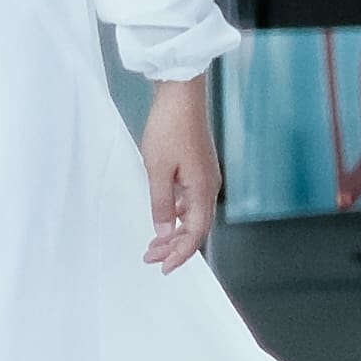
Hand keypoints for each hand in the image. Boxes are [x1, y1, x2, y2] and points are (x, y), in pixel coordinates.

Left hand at [143, 78, 221, 269]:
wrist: (181, 93)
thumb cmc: (170, 127)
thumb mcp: (157, 170)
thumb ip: (160, 204)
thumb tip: (163, 230)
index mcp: (203, 190)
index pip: (195, 234)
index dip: (180, 254)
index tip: (163, 267)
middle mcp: (209, 186)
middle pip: (196, 228)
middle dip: (175, 247)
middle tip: (151, 258)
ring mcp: (205, 176)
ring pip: (193, 215)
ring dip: (174, 231)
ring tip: (154, 243)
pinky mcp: (199, 167)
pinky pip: (191, 200)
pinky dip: (177, 213)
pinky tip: (163, 215)